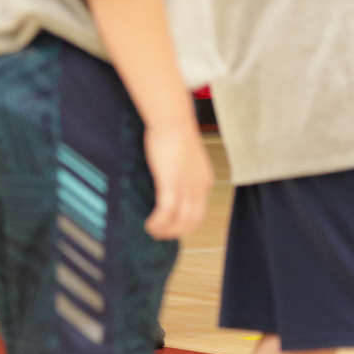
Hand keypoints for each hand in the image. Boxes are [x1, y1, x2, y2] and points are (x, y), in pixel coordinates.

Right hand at [142, 123, 213, 239]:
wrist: (172, 119)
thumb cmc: (174, 132)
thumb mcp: (184, 157)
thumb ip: (181, 172)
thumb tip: (169, 180)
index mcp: (205, 180)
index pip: (199, 211)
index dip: (185, 223)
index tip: (171, 226)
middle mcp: (200, 186)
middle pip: (192, 221)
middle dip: (175, 232)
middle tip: (159, 234)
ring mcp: (186, 186)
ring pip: (179, 221)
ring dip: (165, 230)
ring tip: (152, 230)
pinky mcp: (171, 183)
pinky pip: (166, 212)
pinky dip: (158, 222)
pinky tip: (149, 223)